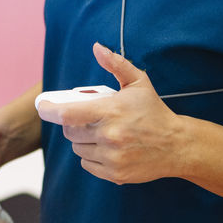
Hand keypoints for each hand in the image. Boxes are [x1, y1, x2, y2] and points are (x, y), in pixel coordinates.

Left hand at [49, 43, 186, 184]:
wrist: (177, 145)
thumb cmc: (154, 111)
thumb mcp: (138, 83)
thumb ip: (116, 64)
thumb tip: (97, 48)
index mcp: (111, 111)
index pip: (67, 114)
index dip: (50, 110)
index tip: (44, 107)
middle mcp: (109, 135)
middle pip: (70, 131)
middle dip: (73, 124)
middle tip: (86, 119)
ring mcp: (112, 157)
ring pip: (78, 148)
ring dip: (83, 140)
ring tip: (100, 133)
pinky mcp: (115, 174)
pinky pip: (87, 164)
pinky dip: (91, 157)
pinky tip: (106, 148)